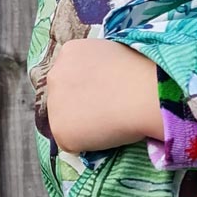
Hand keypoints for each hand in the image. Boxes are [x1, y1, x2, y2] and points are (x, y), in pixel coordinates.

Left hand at [45, 38, 163, 152]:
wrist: (143, 94)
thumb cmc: (141, 73)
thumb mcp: (115, 56)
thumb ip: (99, 68)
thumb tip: (101, 84)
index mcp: (70, 52)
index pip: (72, 75)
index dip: (89, 88)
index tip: (107, 93)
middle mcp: (55, 75)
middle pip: (63, 97)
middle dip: (80, 105)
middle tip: (107, 110)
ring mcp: (54, 103)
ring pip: (66, 121)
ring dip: (83, 125)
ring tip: (110, 122)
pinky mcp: (59, 130)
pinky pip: (72, 142)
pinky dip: (87, 143)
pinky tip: (107, 133)